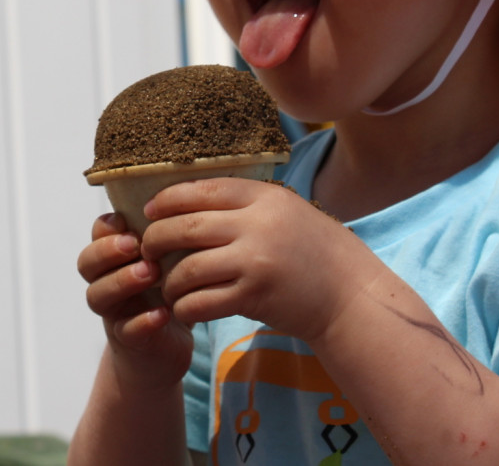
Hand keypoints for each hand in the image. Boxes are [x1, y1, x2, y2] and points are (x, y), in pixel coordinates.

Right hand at [77, 212, 193, 389]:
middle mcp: (106, 282)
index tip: (129, 218)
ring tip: (150, 274)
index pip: (97, 235)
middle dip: (107, 251)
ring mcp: (114, 313)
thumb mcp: (166, 259)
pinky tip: (163, 313)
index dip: (107, 226)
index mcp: (115, 258)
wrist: (164, 349)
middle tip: (134, 244)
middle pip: (86, 263)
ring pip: (98, 295)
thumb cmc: (167, 292)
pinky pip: (126, 331)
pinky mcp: (130, 341)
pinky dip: (142, 321)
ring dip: (122, 281)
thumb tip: (189, 191)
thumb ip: (165, 233)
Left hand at [141, 178, 378, 343]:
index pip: (201, 189)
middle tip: (147, 252)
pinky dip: (185, 307)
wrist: (350, 296)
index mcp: (264, 197)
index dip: (167, 199)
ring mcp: (255, 260)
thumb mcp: (286, 212)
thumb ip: (246, 204)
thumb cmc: (314, 253)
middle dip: (156, 240)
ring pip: (188, 267)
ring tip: (168, 287)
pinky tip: (185, 309)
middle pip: (185, 226)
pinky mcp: (254, 296)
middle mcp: (258, 224)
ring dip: (169, 281)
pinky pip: (201, 301)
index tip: (150, 211)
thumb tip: (190, 199)